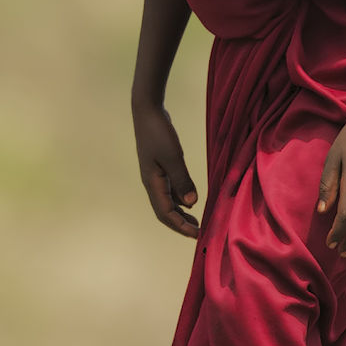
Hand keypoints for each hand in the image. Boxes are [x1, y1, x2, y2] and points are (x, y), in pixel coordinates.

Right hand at [133, 101, 199, 238]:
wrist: (147, 111)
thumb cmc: (158, 133)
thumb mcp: (173, 156)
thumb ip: (182, 179)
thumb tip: (192, 203)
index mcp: (152, 183)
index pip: (166, 213)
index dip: (181, 226)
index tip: (197, 234)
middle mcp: (152, 183)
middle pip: (164, 211)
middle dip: (180, 224)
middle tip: (198, 232)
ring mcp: (155, 175)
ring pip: (167, 201)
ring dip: (181, 213)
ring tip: (196, 220)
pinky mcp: (160, 167)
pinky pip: (170, 189)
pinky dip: (180, 197)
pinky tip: (190, 198)